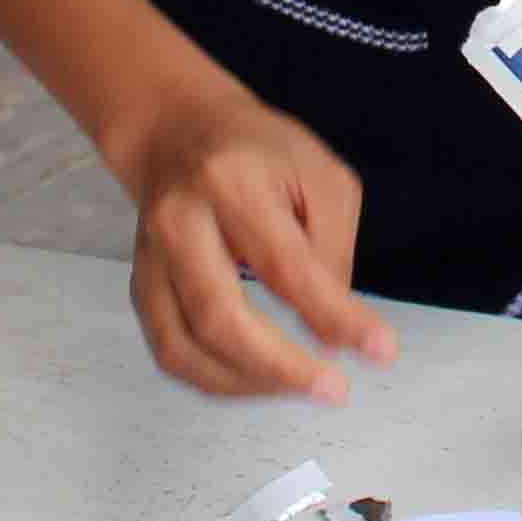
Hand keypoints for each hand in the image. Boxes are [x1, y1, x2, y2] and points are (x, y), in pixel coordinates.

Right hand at [114, 87, 393, 404]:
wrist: (177, 131)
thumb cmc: (258, 152)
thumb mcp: (320, 177)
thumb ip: (331, 253)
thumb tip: (332, 335)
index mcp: (230, 183)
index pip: (285, 265)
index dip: (333, 315)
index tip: (380, 350)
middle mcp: (178, 223)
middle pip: (218, 317)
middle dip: (280, 368)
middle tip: (333, 389)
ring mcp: (150, 260)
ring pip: (183, 349)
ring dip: (247, 384)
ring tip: (300, 386)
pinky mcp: (141, 288)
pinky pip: (170, 353)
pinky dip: (216, 380)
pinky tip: (259, 380)